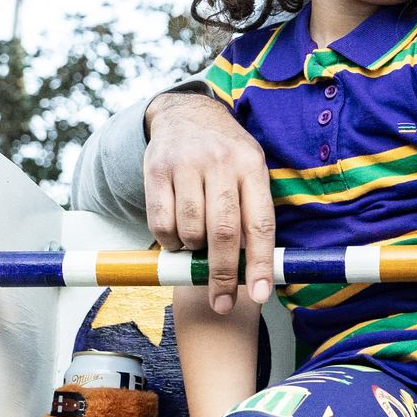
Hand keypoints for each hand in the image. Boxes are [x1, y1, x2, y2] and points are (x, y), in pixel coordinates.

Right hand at [142, 94, 274, 310]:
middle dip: (223, 275)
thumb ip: (253, 212)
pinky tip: (177, 236)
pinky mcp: (156, 170)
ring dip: (194, 252)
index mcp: (251, 166)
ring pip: (190, 231)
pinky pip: (161, 223)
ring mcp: (186, 164)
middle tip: (222, 303)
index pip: (260, 223)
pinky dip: (169, 241)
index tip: (259, 294)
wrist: (186, 113)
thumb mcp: (250, 171)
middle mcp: (220, 163)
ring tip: (198, 246)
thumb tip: (255, 270)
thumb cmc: (226, 155)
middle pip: (223, 232)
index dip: (260, 263)